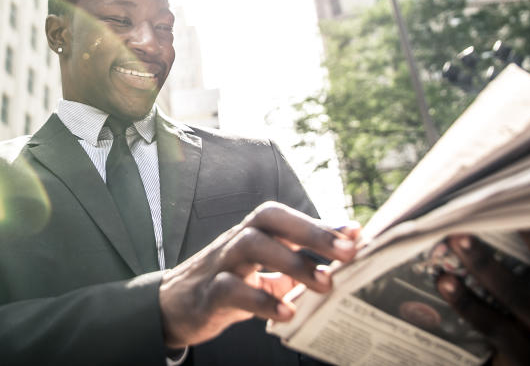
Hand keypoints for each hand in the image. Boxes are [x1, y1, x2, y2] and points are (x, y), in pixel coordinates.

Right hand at [158, 201, 358, 347]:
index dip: (321, 223)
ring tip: (325, 285)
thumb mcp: (264, 269)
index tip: (357, 234)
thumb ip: (299, 257)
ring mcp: (220, 264)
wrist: (172, 306)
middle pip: (270, 219)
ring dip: (292, 262)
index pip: (287, 217)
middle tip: (348, 253)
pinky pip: (232, 289)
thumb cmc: (227, 282)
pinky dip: (261, 301)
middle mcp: (236, 240)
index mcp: (252, 233)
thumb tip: (347, 242)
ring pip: (251, 245)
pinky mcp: (208, 293)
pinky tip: (287, 313)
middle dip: (311, 232)